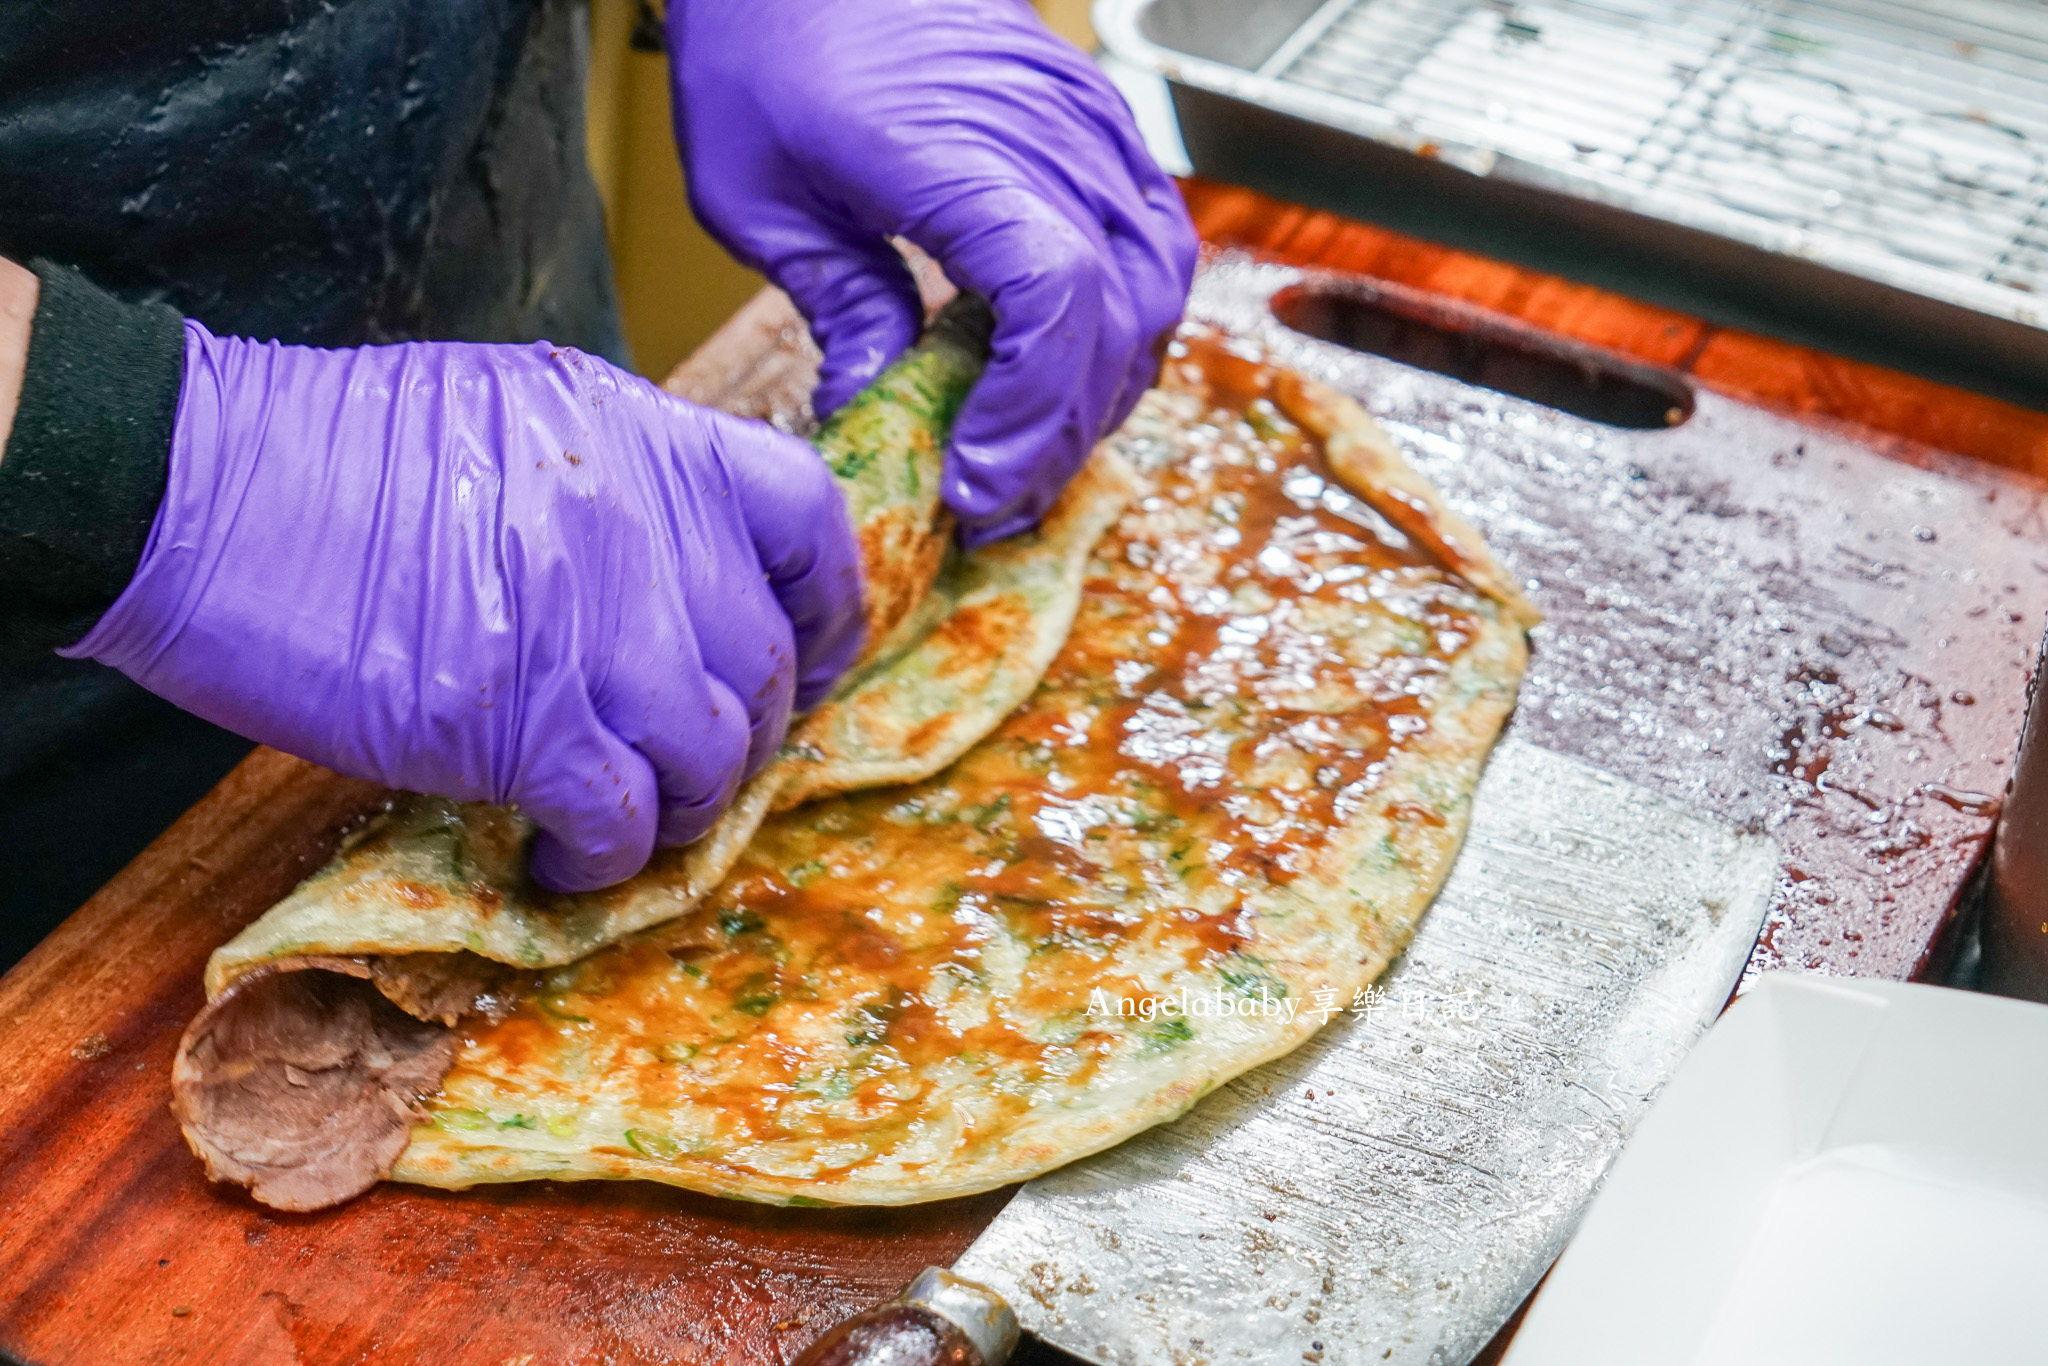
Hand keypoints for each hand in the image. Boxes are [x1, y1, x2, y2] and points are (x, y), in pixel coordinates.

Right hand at [64, 326, 861, 891]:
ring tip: (623, 821)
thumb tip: (674, 572)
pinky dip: (605, 861)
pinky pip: (624, 823)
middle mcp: (652, 531)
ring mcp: (601, 632)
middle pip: (768, 665)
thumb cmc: (328, 451)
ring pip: (714, 759)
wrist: (194, 490)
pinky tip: (560, 859)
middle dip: (744, 733)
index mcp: (651, 439)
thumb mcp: (514, 414)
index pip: (810, 519)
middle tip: (689, 765)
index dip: (828, 605)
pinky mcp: (528, 727)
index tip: (809, 658)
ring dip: (681, 809)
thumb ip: (619, 486)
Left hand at [670, 0, 1196, 543]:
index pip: (1058, 295)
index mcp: (955, 151)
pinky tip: (1069, 368)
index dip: (1032, 410)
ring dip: (1105, 385)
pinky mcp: (1100, 122)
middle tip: (996, 500)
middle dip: (1062, 430)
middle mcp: (1049, 134)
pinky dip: (1126, 322)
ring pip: (1156, 285)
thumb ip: (836, 308)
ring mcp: (1090, 124)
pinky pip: (1156, 240)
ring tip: (1032, 448)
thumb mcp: (757, 195)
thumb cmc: (769, 38)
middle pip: (1118, 312)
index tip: (976, 481)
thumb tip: (874, 411)